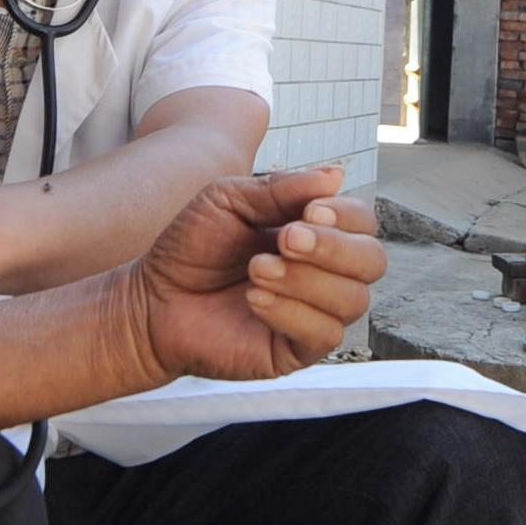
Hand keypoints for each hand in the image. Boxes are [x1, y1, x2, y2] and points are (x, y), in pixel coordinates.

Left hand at [124, 167, 387, 382]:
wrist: (153, 300)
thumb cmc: (192, 248)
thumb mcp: (229, 200)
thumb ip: (281, 188)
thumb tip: (337, 175)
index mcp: (317, 232)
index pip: (363, 223)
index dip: (347, 215)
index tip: (309, 211)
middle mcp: (326, 274)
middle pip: (372, 261)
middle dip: (334, 248)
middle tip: (286, 239)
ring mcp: (315, 313)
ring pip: (353, 300)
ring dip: (306, 280)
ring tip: (256, 269)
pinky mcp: (297, 350)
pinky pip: (324, 334)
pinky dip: (292, 312)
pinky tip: (254, 299)